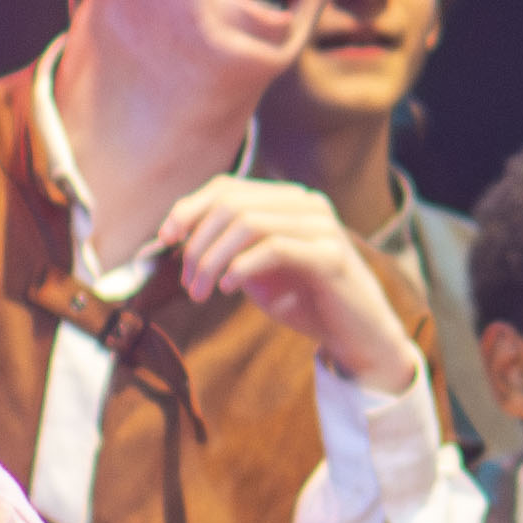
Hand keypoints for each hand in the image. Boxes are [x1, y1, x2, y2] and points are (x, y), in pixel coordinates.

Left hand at [159, 174, 422, 395]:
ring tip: (200, 293)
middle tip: (187, 283)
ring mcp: (322, 227)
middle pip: (232, 203)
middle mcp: (308, 205)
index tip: (166, 240)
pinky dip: (240, 267)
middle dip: (197, 242)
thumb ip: (227, 249)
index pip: (227, 187)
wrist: (357, 334)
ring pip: (248, 223)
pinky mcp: (330, 256)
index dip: (188, 209)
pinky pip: (273, 248)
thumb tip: (173, 239)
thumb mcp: (257, 269)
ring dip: (212, 259)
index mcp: (289, 202)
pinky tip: (228, 289)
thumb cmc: (305, 300)